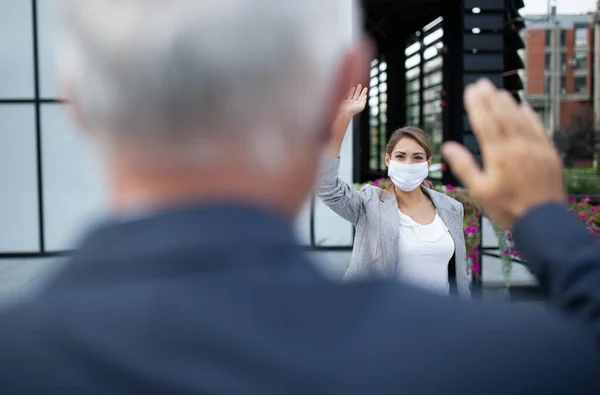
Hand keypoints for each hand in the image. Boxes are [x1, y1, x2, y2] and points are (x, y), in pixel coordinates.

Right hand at [340, 85, 367, 116]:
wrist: (345, 113)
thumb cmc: (353, 111)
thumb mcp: (361, 106)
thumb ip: (364, 101)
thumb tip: (365, 96)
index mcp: (358, 104)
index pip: (362, 97)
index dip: (364, 93)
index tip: (366, 88)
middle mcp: (353, 103)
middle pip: (357, 95)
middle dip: (358, 90)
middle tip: (360, 85)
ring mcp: (349, 102)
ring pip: (351, 95)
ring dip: (353, 91)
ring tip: (354, 87)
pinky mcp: (344, 102)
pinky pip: (346, 96)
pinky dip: (347, 92)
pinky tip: (348, 89)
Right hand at [442, 79, 564, 229]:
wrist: (542, 220)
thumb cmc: (508, 208)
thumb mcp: (479, 191)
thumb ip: (464, 166)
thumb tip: (448, 147)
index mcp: (499, 156)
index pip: (485, 123)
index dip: (477, 105)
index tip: (471, 91)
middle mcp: (518, 148)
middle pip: (502, 116)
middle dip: (490, 98)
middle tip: (482, 84)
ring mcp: (536, 149)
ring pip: (520, 119)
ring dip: (509, 104)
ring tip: (499, 92)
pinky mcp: (549, 154)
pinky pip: (539, 129)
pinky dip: (531, 116)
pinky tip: (525, 108)